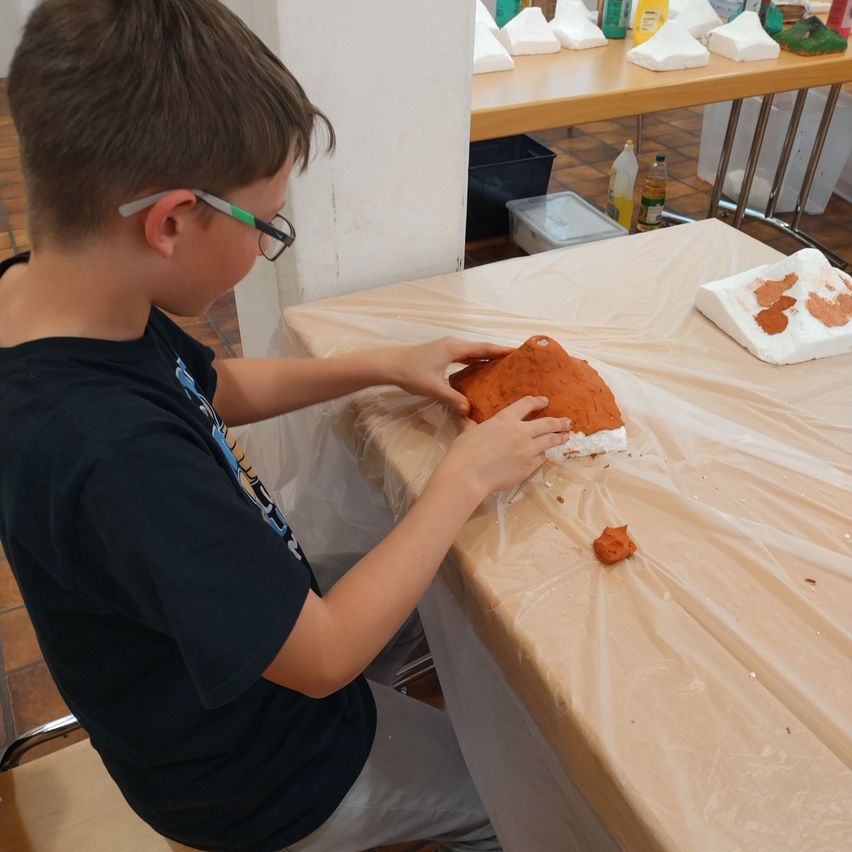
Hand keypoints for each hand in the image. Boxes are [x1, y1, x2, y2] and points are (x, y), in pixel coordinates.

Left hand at [377, 337, 512, 415]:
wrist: (388, 365)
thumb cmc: (410, 373)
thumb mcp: (434, 388)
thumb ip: (453, 399)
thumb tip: (469, 411)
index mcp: (454, 348)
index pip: (484, 348)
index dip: (501, 350)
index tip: (517, 351)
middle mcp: (452, 344)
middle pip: (480, 348)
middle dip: (497, 354)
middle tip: (514, 362)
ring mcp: (445, 348)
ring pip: (471, 352)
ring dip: (485, 358)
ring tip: (501, 367)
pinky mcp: (440, 354)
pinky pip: (463, 356)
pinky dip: (473, 362)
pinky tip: (478, 371)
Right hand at [439, 396, 571, 498]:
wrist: (468, 475)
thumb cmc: (464, 452)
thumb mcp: (468, 432)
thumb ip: (472, 425)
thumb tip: (465, 419)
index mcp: (505, 419)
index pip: (526, 405)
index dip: (537, 401)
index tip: (545, 401)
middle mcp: (521, 431)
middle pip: (547, 424)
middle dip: (560, 423)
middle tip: (567, 423)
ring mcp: (527, 450)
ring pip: (550, 441)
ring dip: (559, 438)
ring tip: (566, 437)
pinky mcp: (528, 467)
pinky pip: (541, 458)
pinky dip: (542, 455)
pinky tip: (543, 455)